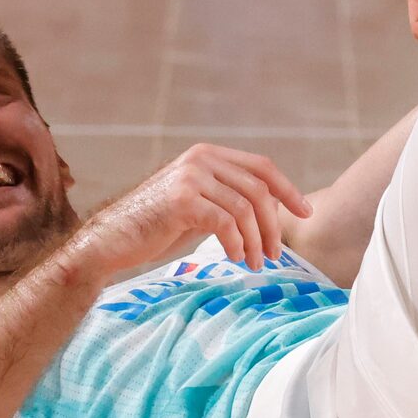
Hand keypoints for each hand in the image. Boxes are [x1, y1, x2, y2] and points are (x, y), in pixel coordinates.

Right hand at [68, 144, 312, 278]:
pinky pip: (225, 221)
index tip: (306, 212)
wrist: (111, 242)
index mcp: (208, 155)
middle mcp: (201, 158)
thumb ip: (229, 198)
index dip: (288, 189)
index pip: (262, 167)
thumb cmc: (157, 228)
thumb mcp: (200, 205)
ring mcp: (190, 176)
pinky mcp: (181, 200)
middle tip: (274, 254)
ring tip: (256, 263)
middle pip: (258, 188)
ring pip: (245, 208)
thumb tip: (272, 208)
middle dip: (273, 224)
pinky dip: (237, 242)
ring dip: (256, 240)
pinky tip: (236, 258)